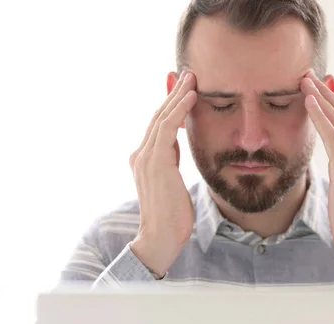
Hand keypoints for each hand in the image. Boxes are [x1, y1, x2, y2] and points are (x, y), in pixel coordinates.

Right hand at [129, 71, 197, 276]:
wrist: (160, 239)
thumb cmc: (172, 216)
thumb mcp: (173, 183)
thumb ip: (171, 163)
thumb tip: (176, 146)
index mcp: (146, 159)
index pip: (159, 125)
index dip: (172, 105)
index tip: (185, 88)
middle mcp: (141, 155)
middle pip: (158, 116)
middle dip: (174, 93)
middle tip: (188, 73)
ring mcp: (145, 158)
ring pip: (161, 118)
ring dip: (177, 95)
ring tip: (191, 77)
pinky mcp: (154, 164)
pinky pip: (166, 130)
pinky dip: (178, 111)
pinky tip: (191, 97)